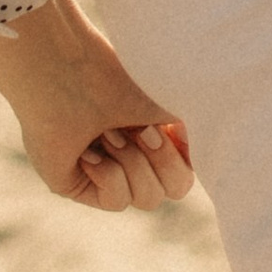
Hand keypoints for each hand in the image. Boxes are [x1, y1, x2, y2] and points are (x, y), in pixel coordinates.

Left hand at [0, 0, 195, 213]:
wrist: (63, 69)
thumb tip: (208, 155)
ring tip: (108, 133)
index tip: (172, 125)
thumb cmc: (115, 76)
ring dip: (133, 164)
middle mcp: (133, 152)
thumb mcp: (171, 104)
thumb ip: (195, 130)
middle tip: (138, 129)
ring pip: (148, 200)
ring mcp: (106, 170)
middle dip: (162, 160)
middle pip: (175, 189)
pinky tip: (88, 150)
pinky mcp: (77, 184)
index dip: (188, 154)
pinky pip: (116, 203)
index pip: (191, 166)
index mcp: (155, 130)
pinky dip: (108, 175)